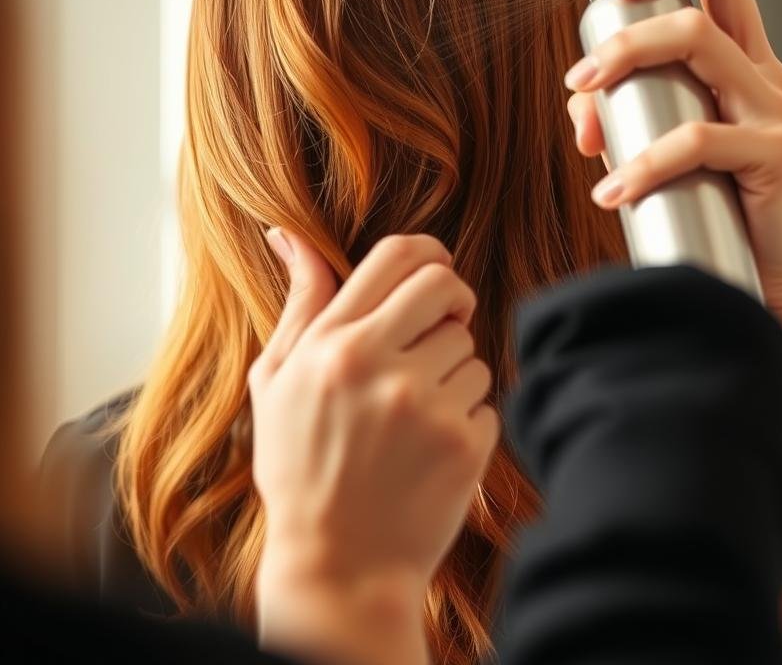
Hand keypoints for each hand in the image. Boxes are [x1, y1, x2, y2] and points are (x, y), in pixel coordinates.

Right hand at [249, 230, 498, 663]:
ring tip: (416, 411)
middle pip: (446, 286)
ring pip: (470, 348)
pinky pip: (487, 397)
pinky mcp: (465, 443)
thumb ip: (299, 304)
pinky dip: (467, 415)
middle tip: (441, 326)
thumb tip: (289, 235)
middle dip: (451, 300)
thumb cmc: (300, 467)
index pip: (398, 254)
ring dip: (453, 369)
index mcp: (334, 345)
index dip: (427, 252)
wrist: (339, 565)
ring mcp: (426, 405)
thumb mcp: (277, 381)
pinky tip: (432, 445)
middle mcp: (380, 366)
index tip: (434, 271)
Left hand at [565, 0, 781, 342]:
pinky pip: (699, 138)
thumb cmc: (711, 210)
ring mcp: (773, 108)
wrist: (765, 288)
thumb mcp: (659, 148)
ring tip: (580, 90)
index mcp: (740, 61)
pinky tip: (609, 189)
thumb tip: (578, 97)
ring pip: (700, 40)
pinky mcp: (775, 154)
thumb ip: (622, 113)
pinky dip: (644, 160)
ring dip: (627, 53)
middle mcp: (762, 71)